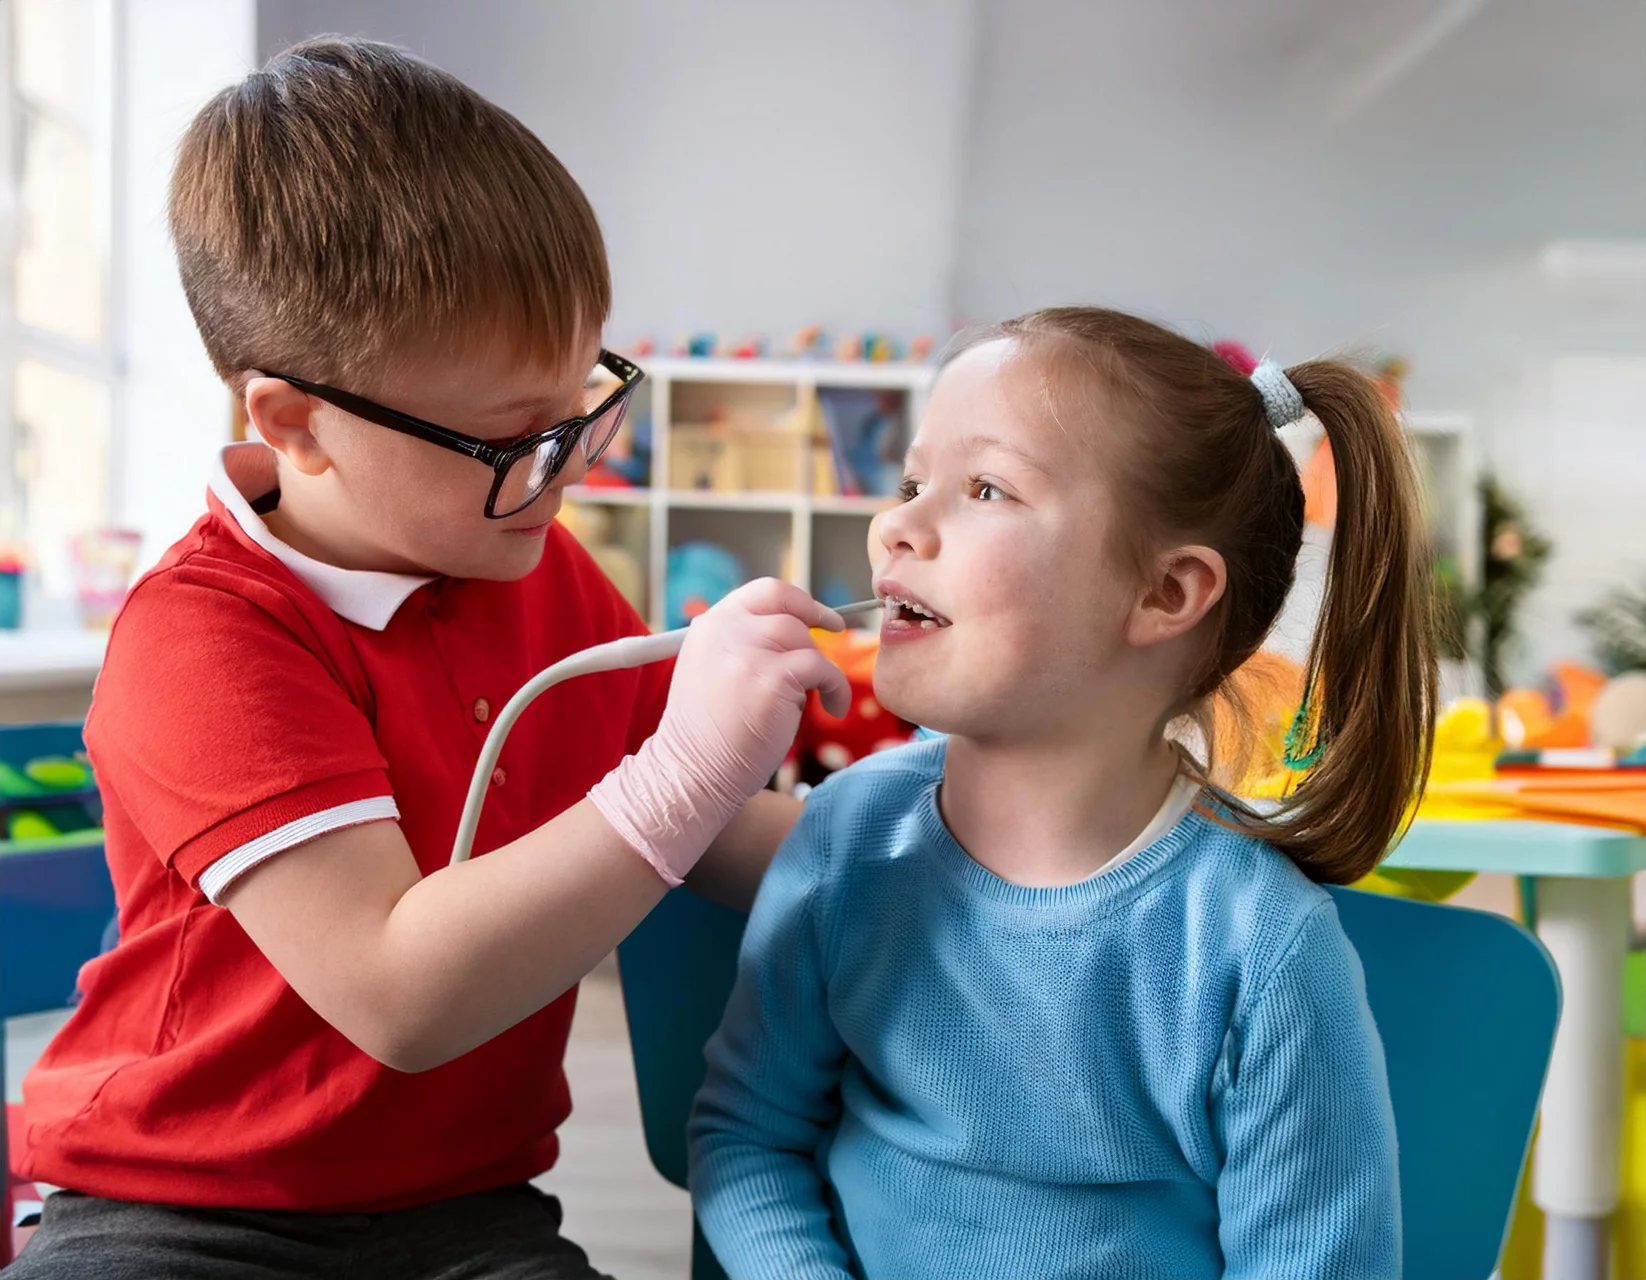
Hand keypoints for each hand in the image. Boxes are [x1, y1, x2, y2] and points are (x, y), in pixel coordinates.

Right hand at [590, 579, 849, 884]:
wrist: (691, 773)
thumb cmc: (708, 734)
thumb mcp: (713, 671)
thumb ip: (744, 645)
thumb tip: (799, 632)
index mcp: (710, 626)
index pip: (766, 592)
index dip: (801, 603)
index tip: (825, 619)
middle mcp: (726, 630)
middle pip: (790, 615)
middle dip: (812, 643)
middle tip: (823, 671)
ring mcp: (748, 652)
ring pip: (806, 642)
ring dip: (819, 671)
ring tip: (817, 700)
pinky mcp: (772, 678)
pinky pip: (823, 669)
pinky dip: (836, 688)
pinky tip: (833, 708)